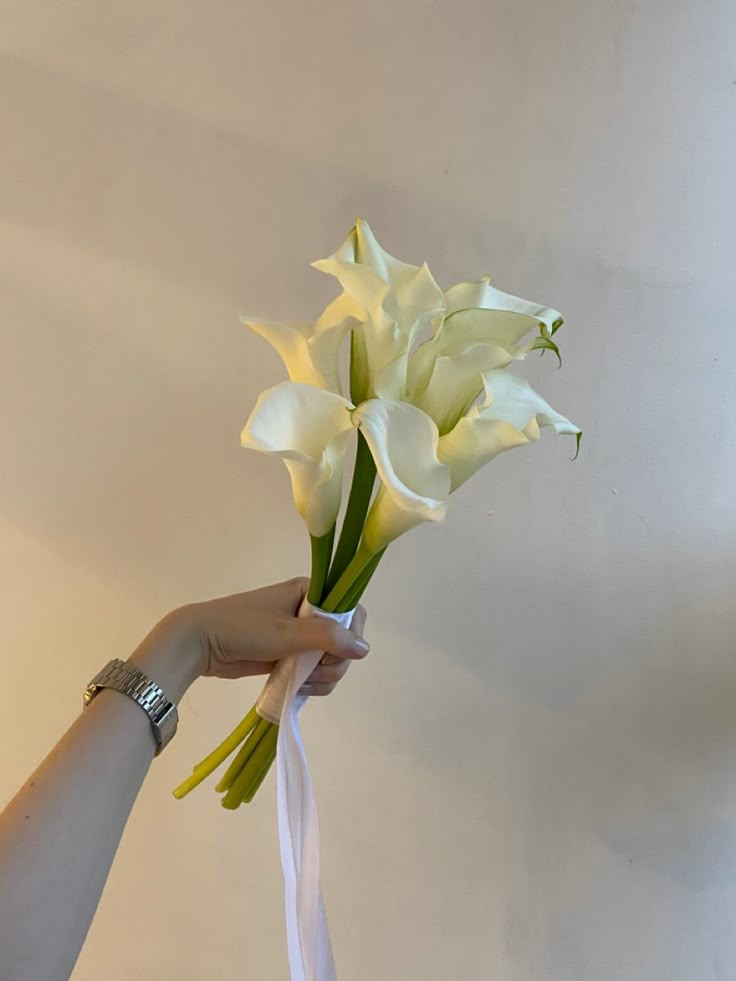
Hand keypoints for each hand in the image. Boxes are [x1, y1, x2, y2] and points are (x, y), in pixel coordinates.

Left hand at [129, 577, 368, 700]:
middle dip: (333, 664)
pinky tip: (297, 689)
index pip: (350, 612)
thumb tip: (365, 648)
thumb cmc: (242, 628)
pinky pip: (314, 671)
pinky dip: (311, 683)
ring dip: (322, 678)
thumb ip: (328, 638)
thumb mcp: (287, 632)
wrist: (200, 643)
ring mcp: (299, 636)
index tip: (335, 652)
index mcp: (310, 593)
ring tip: (299, 683)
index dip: (351, 636)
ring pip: (331, 661)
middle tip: (312, 673)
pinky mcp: (289, 655)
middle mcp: (309, 612)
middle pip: (344, 642)